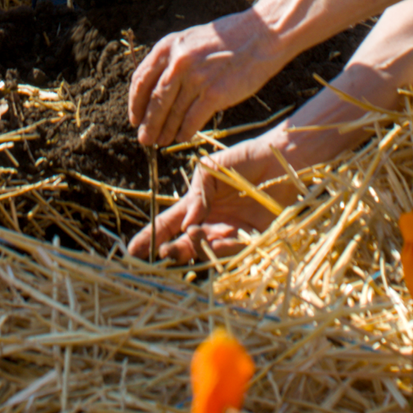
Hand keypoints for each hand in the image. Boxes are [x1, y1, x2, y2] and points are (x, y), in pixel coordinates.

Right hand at [128, 133, 298, 262]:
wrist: (280, 161)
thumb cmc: (244, 160)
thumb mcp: (211, 170)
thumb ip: (197, 195)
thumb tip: (188, 223)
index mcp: (196, 205)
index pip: (168, 224)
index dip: (151, 237)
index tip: (132, 250)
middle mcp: (210, 223)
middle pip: (184, 244)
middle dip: (172, 250)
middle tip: (165, 252)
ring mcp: (229, 233)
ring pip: (207, 251)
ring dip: (199, 248)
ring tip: (197, 235)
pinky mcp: (251, 239)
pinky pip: (234, 251)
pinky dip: (226, 248)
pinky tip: (223, 238)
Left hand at [129, 9, 287, 146]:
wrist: (262, 35)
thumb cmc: (229, 38)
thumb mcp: (192, 39)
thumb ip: (173, 59)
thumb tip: (157, 87)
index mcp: (169, 46)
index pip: (141, 79)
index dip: (135, 103)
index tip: (135, 117)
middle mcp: (179, 61)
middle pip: (155, 100)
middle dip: (148, 123)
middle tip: (144, 139)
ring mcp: (196, 78)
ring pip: (172, 113)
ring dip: (165, 131)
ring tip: (162, 141)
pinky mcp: (215, 93)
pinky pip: (192, 119)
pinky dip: (185, 131)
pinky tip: (183, 136)